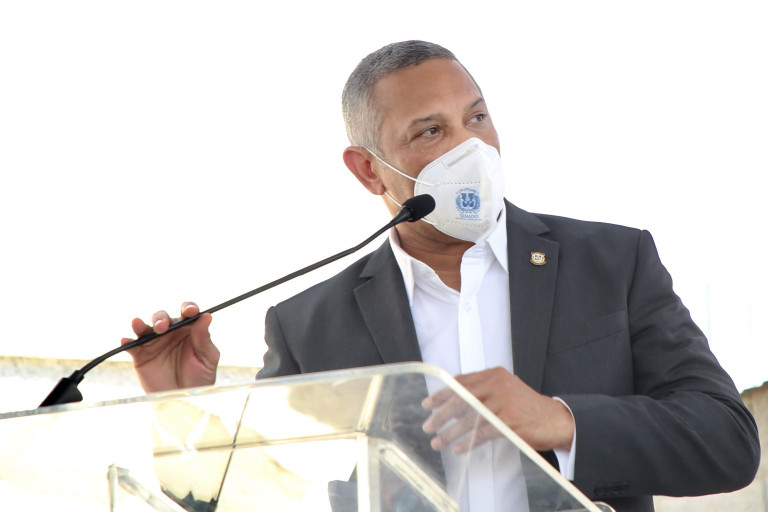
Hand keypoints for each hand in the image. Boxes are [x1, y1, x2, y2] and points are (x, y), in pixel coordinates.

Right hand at [121, 302, 219, 392]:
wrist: (183, 400)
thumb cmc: (200, 378)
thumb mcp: (207, 359)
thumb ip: (204, 338)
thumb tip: (206, 316)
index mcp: (190, 330)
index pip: (188, 314)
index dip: (188, 308)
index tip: (190, 310)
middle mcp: (171, 333)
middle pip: (164, 318)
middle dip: (161, 319)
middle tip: (162, 327)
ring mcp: (155, 343)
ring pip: (146, 328)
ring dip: (141, 325)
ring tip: (138, 325)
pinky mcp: (141, 356)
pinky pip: (132, 346)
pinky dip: (127, 342)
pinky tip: (126, 341)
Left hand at [422, 367, 573, 452]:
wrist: (555, 419)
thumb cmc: (525, 406)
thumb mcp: (505, 388)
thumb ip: (482, 389)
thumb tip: (452, 398)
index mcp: (494, 374)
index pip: (461, 382)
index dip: (442, 393)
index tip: (427, 404)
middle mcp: (498, 385)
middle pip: (461, 399)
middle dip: (441, 414)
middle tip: (428, 425)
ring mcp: (504, 402)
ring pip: (469, 418)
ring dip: (450, 432)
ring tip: (438, 441)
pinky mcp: (510, 421)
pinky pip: (482, 433)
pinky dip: (468, 442)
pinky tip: (458, 448)